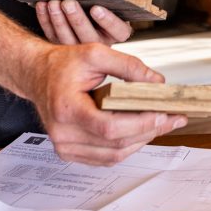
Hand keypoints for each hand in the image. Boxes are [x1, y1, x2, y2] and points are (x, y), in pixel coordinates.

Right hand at [18, 42, 180, 163]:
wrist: (37, 76)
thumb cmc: (62, 65)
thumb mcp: (95, 53)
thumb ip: (128, 65)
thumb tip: (157, 82)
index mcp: (66, 108)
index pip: (108, 127)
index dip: (139, 124)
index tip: (163, 114)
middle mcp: (63, 133)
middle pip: (115, 144)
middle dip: (149, 131)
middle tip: (173, 118)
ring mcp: (65, 146)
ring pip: (114, 155)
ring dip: (141, 141)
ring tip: (160, 124)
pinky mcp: (70, 152)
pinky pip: (106, 158)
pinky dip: (127, 147)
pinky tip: (140, 132)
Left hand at [35, 0, 135, 45]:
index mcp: (117, 31)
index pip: (117, 30)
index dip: (107, 20)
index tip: (96, 8)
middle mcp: (100, 43)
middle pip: (89, 37)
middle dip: (77, 19)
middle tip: (68, 3)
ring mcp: (79, 46)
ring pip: (68, 39)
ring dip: (59, 21)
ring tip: (53, 3)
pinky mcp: (61, 45)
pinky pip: (52, 35)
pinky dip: (45, 20)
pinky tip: (42, 5)